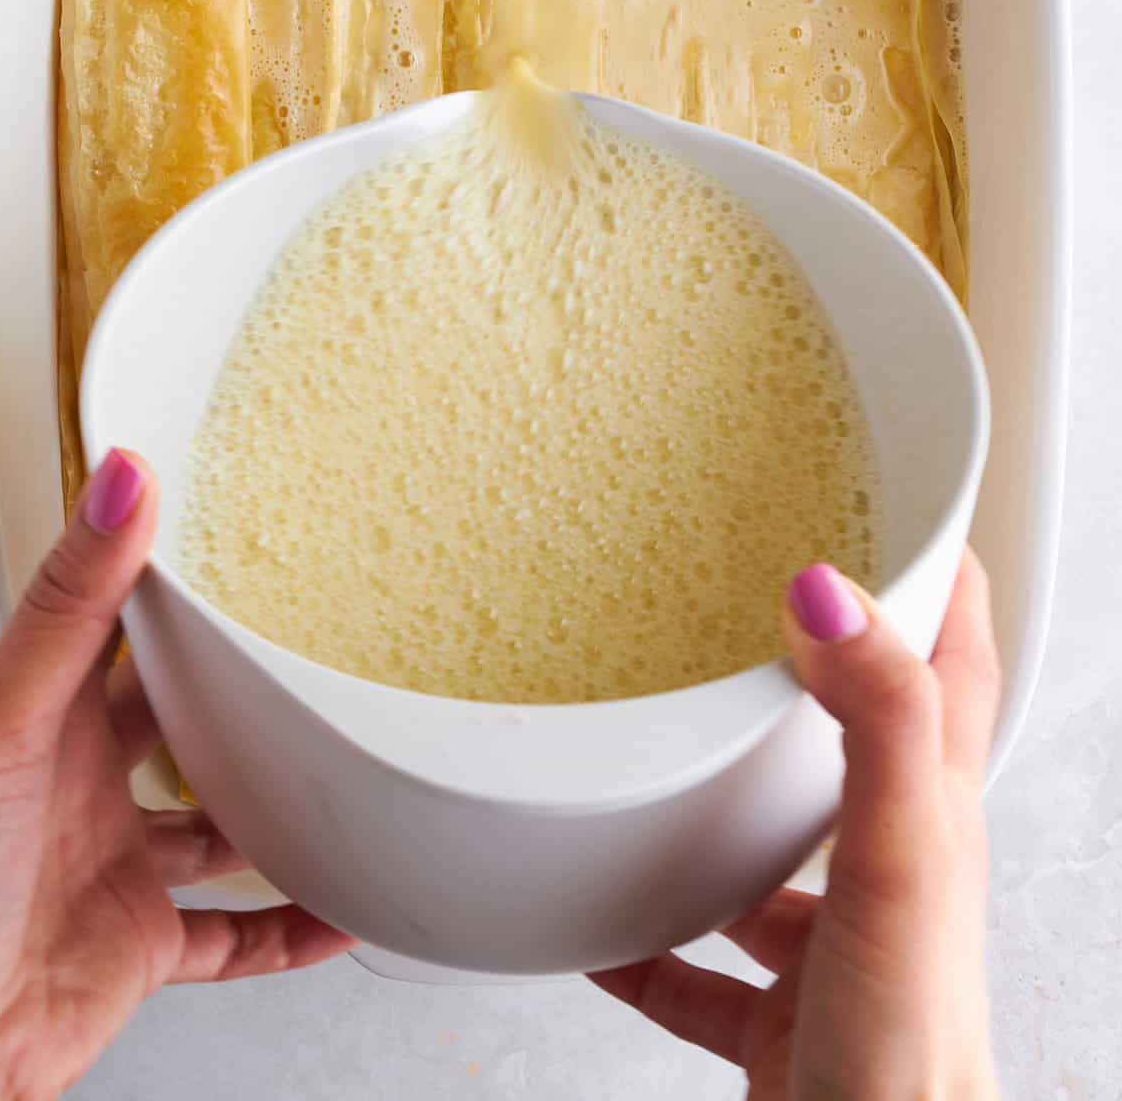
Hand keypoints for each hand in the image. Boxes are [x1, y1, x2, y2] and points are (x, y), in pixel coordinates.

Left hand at [0, 450, 352, 1099]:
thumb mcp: (2, 718)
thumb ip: (69, 603)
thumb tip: (121, 482)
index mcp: (43, 715)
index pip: (121, 624)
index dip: (175, 580)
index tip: (237, 533)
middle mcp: (80, 783)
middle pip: (180, 717)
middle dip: (239, 687)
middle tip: (308, 647)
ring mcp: (114, 864)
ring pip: (216, 822)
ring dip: (273, 803)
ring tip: (339, 768)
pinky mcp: (140, 943)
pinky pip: (233, 935)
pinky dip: (289, 926)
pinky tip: (333, 905)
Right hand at [592, 549, 999, 1097]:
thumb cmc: (907, 1052)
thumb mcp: (898, 858)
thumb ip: (875, 720)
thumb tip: (829, 594)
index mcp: (932, 814)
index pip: (953, 663)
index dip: (939, 578)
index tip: (901, 509)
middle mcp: (890, 868)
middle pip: (858, 742)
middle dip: (809, 674)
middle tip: (752, 613)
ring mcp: (836, 941)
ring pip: (773, 849)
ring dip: (721, 804)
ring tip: (656, 759)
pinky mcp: (781, 1011)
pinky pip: (701, 962)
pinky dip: (650, 937)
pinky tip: (602, 926)